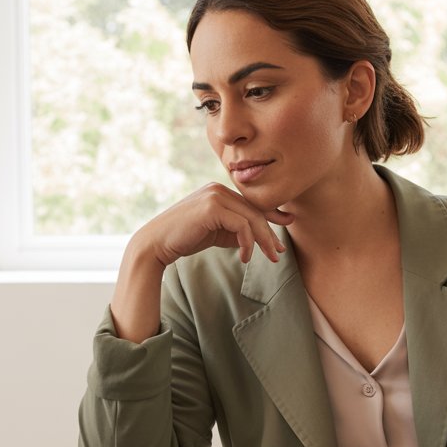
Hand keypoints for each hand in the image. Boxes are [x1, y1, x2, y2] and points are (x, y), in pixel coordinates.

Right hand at [132, 183, 294, 267]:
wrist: (157, 243)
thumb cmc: (185, 239)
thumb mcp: (216, 233)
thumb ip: (236, 230)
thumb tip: (259, 237)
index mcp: (219, 191)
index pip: (251, 203)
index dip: (272, 214)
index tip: (288, 223)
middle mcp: (218, 188)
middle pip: (255, 211)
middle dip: (270, 233)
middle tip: (279, 253)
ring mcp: (215, 196)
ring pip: (252, 218)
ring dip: (264, 240)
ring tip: (270, 258)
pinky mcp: (212, 207)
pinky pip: (241, 226)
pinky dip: (248, 243)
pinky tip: (245, 258)